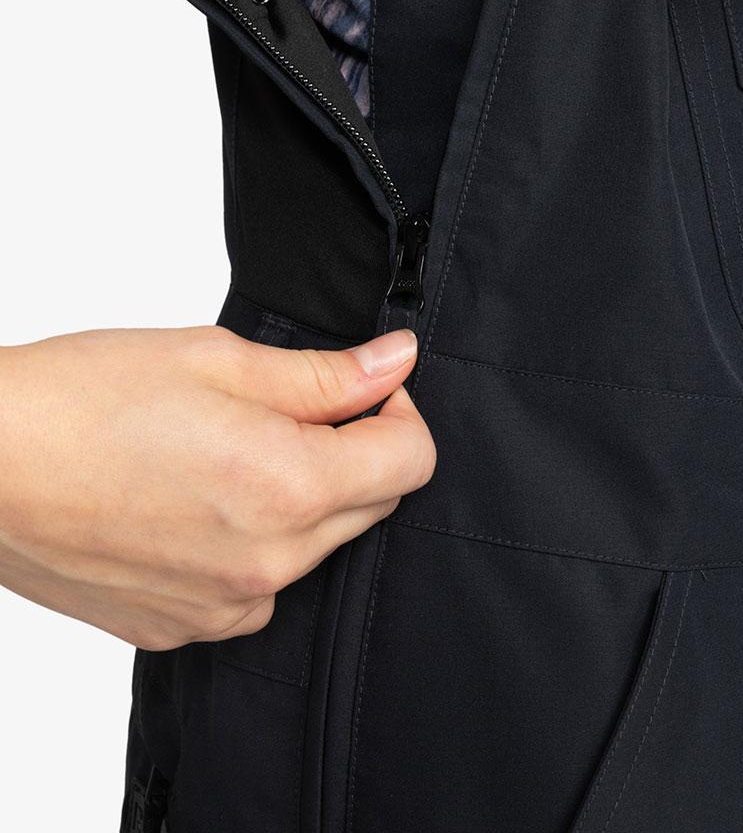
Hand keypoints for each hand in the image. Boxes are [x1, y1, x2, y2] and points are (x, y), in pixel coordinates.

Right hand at [0, 325, 433, 649]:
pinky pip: (255, 590)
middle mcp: (267, 564)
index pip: (412, 461)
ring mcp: (223, 607)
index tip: (364, 389)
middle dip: (351, 452)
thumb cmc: (83, 400)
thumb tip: (395, 362)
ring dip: (299, 500)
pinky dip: (250, 545)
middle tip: (284, 410)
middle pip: (370, 507)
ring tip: (223, 454)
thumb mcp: (217, 360)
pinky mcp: (181, 627)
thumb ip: (324, 375)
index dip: (397, 412)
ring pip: (314, 549)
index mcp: (288, 487)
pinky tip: (193, 504)